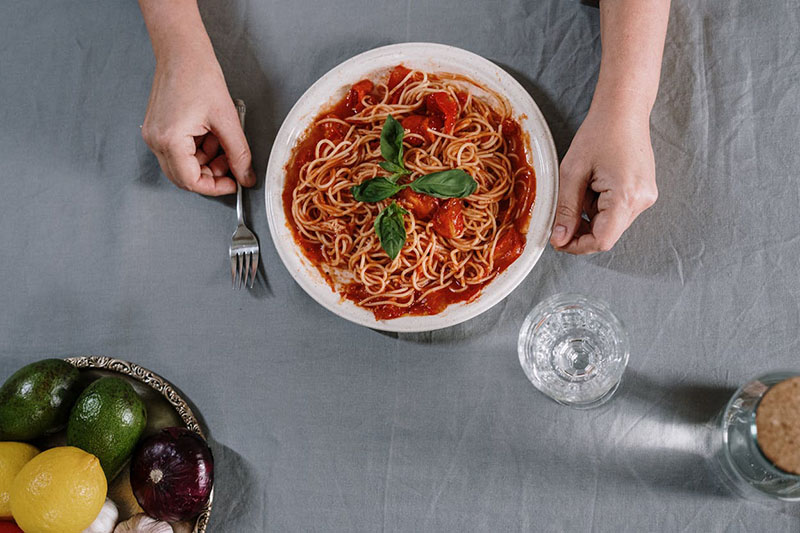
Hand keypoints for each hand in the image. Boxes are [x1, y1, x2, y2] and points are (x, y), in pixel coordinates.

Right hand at [141, 46, 254, 195]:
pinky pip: (179, 151)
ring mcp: (154, 135)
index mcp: (169, 140)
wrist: (182, 51)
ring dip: (206, 160)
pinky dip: (198, 148)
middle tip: (231, 162)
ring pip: (183, 165)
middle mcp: (156, 140)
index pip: (191, 181)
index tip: (233, 184)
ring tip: (221, 138)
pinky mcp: (158, 129)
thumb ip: (239, 154)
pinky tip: (210, 133)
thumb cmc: (198, 75)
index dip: (215, 187)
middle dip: (211, 174)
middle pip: (184, 177)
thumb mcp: (227, 120)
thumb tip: (246, 177)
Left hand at [550, 102, 657, 253]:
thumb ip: (566, 209)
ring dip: (591, 213)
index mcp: (626, 197)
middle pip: (607, 233)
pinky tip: (596, 182)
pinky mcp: (644, 192)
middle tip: (564, 206)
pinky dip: (601, 205)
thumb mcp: (572, 172)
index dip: (577, 246)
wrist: (623, 110)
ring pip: (611, 223)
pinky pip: (618, 211)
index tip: (558, 240)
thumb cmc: (598, 134)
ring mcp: (647, 197)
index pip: (602, 240)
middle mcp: (642, 201)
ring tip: (584, 184)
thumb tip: (560, 239)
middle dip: (582, 226)